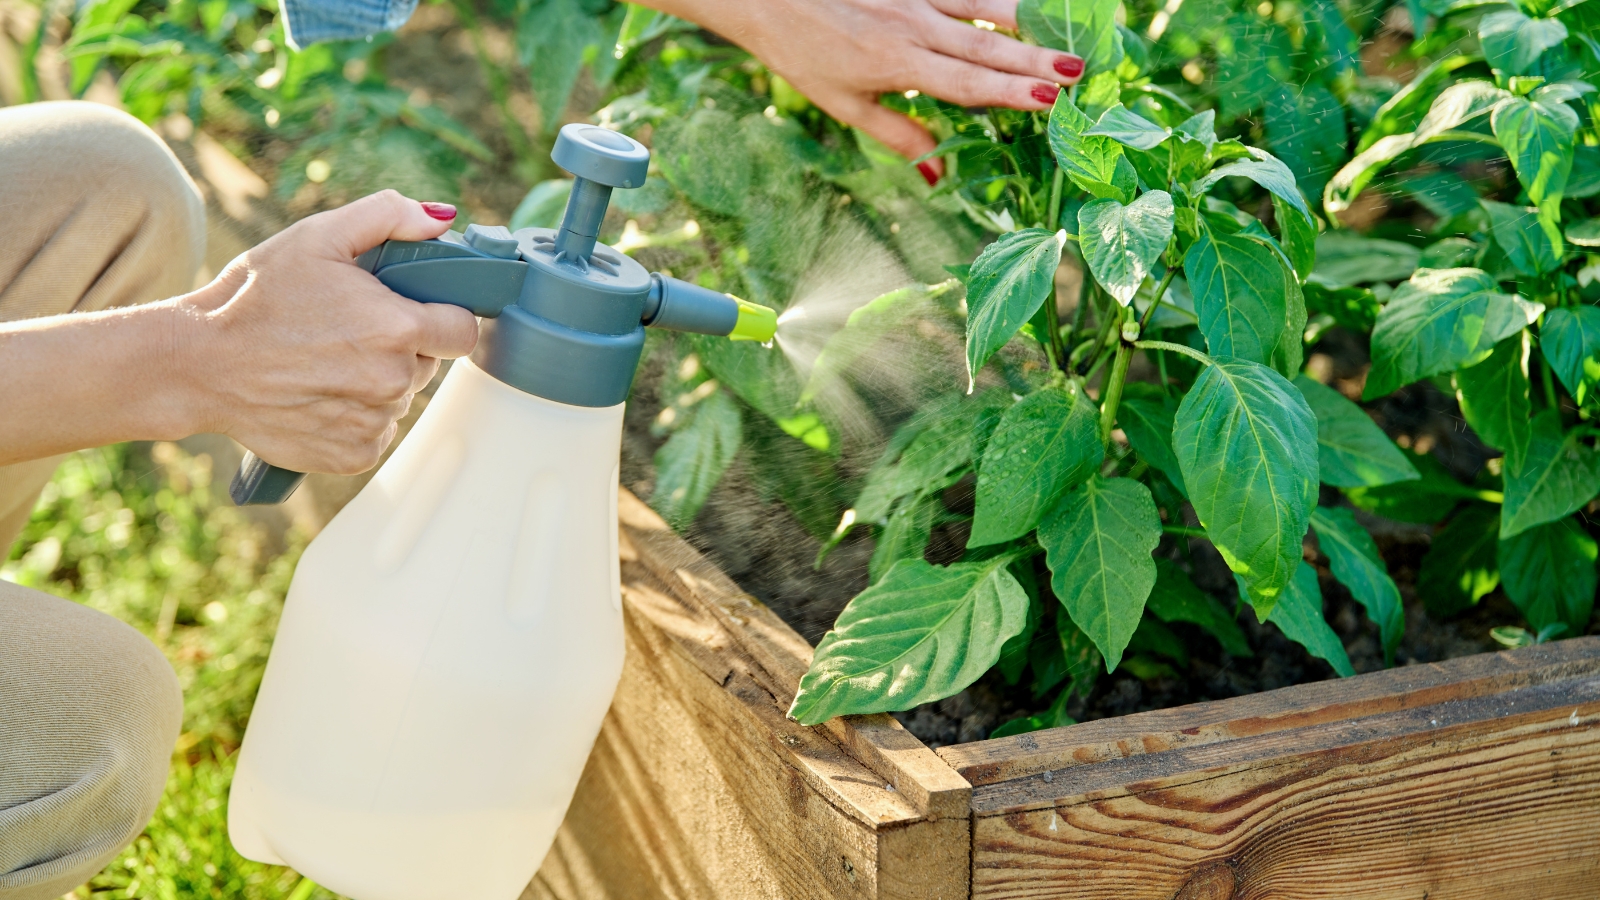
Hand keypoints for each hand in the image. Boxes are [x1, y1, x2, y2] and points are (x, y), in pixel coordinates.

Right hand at [178, 191, 479, 473]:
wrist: (197, 365)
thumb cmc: (255, 297)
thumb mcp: (317, 236)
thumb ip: (388, 216)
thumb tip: (442, 218)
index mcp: (398, 328)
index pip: (463, 331)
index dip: (441, 317)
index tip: (413, 311)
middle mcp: (393, 382)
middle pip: (428, 363)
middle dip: (401, 346)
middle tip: (348, 331)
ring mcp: (375, 423)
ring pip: (399, 397)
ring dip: (376, 381)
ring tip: (324, 362)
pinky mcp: (355, 456)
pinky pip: (376, 431)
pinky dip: (355, 416)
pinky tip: (317, 394)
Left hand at [648, 0, 1082, 181]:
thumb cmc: (802, 52)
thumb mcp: (844, 105)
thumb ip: (899, 136)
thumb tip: (941, 174)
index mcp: (896, 64)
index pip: (965, 82)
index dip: (1009, 91)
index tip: (1050, 99)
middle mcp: (913, 25)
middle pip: (985, 47)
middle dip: (1035, 61)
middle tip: (1081, 73)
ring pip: (984, 9)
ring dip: (1028, 26)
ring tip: (1068, 41)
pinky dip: (998, 2)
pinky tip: (1027, 12)